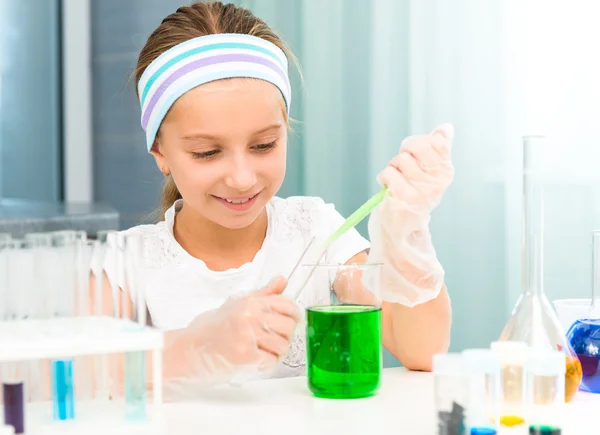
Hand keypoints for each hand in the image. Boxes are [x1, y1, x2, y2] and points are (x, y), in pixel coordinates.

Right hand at [164, 276, 300, 388]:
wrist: (189, 349)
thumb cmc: (211, 328)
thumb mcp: (236, 304)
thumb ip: (264, 294)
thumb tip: (282, 280)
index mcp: (250, 302)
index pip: (287, 305)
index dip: (293, 316)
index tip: (290, 321)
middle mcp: (250, 316)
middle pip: (288, 327)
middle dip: (284, 336)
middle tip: (272, 340)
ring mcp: (248, 336)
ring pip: (282, 345)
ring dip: (276, 351)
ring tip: (262, 350)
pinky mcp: (245, 356)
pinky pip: (271, 361)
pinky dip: (266, 364)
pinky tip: (255, 360)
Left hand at [377, 123, 453, 217]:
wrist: (402, 228)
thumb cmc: (414, 196)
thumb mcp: (429, 173)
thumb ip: (438, 149)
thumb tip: (446, 127)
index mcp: (445, 172)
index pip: (436, 141)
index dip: (417, 142)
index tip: (414, 155)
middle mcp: (437, 181)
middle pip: (416, 145)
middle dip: (404, 152)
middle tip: (402, 167)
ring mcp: (422, 191)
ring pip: (399, 159)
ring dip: (392, 168)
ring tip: (396, 182)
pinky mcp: (404, 198)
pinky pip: (388, 173)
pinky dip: (384, 179)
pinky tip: (389, 190)